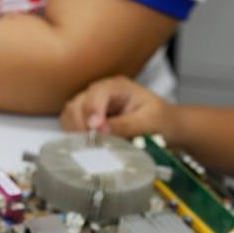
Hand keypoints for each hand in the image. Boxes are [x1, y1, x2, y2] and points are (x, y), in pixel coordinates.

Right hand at [60, 76, 179, 141]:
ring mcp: (92, 103)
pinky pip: (70, 123)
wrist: (163, 124)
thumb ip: (125, 125)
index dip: (93, 111)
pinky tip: (85, 144)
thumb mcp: (148, 122)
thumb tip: (101, 130)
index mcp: (118, 86)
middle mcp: (101, 91)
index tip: (94, 129)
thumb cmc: (158, 120)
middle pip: (78, 104)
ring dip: (75, 131)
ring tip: (89, 146)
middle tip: (93, 145)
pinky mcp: (86, 116)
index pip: (98, 94)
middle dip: (82, 125)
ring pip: (70, 113)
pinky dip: (73, 134)